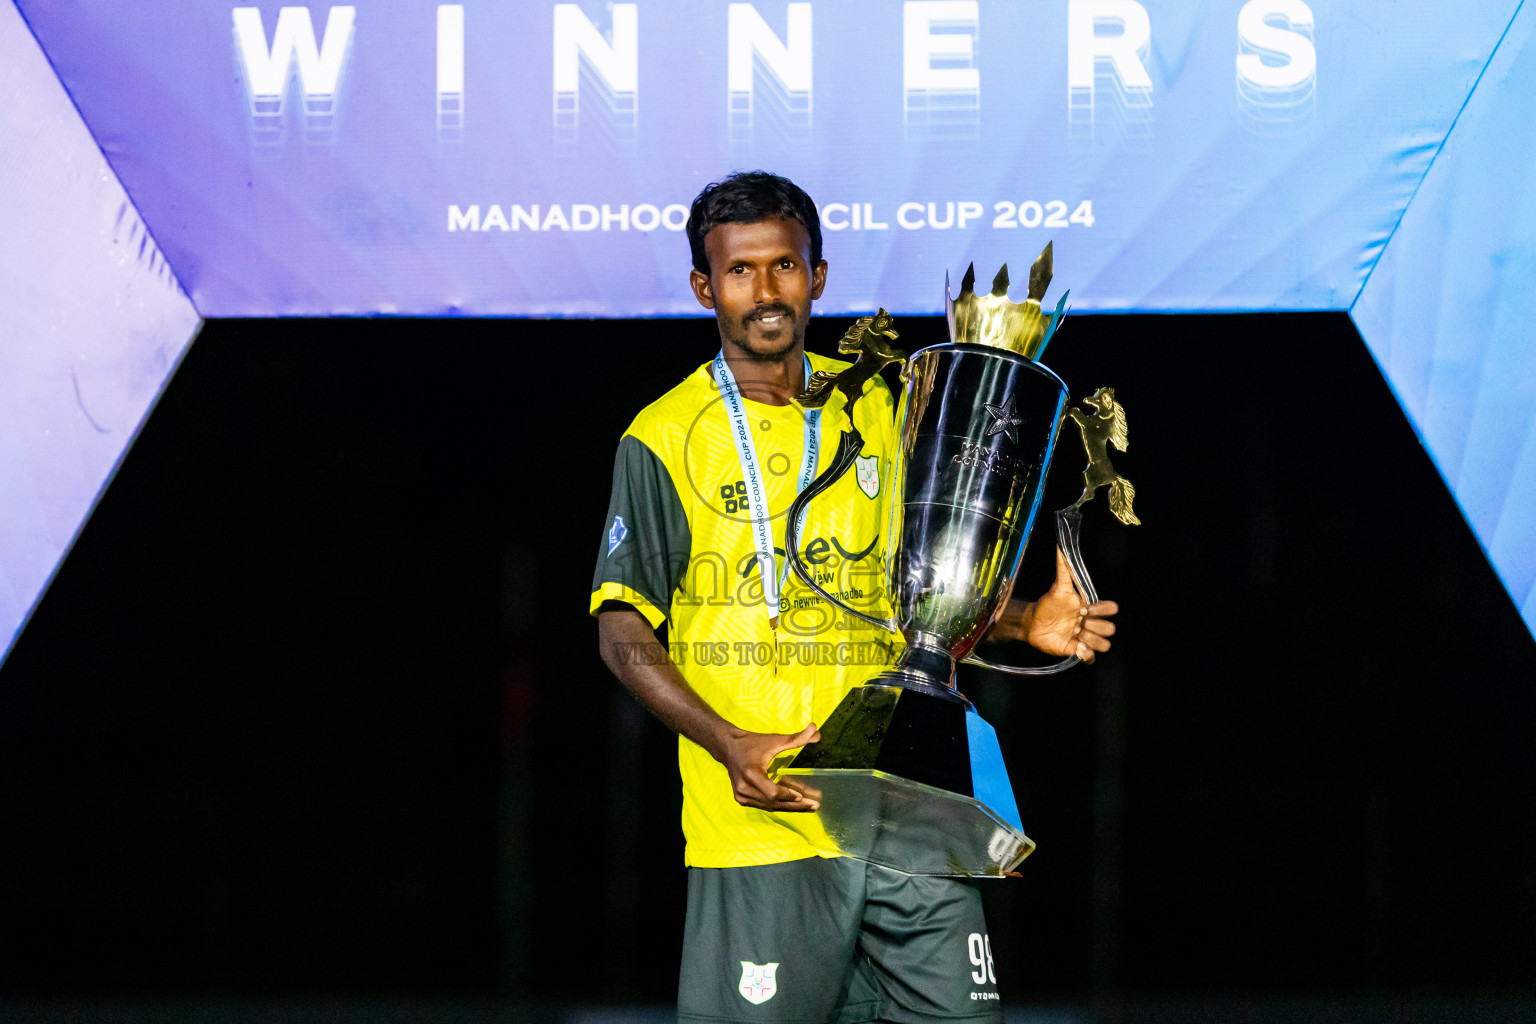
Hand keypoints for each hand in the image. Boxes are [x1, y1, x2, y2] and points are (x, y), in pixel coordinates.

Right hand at [713, 722, 821, 811]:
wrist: (728, 747)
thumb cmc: (751, 743)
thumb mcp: (773, 740)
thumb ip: (796, 738)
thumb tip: (815, 729)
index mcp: (751, 774)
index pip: (772, 792)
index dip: (788, 796)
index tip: (803, 796)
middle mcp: (744, 788)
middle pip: (773, 803)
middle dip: (795, 805)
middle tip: (814, 806)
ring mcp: (741, 796)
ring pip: (769, 807)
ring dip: (788, 808)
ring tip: (807, 807)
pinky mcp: (741, 799)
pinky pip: (763, 805)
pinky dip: (778, 805)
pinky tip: (792, 805)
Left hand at [1026, 547, 1117, 662]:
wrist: (1032, 623)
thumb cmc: (1048, 604)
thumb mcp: (1058, 587)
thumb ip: (1063, 568)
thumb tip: (1060, 546)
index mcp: (1090, 608)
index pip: (1111, 608)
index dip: (1101, 610)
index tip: (1082, 608)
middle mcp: (1091, 624)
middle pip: (1111, 629)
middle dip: (1096, 627)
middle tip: (1078, 623)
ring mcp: (1086, 638)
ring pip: (1105, 644)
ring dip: (1092, 641)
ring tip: (1076, 636)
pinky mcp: (1077, 651)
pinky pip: (1092, 658)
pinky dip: (1086, 655)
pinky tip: (1074, 647)